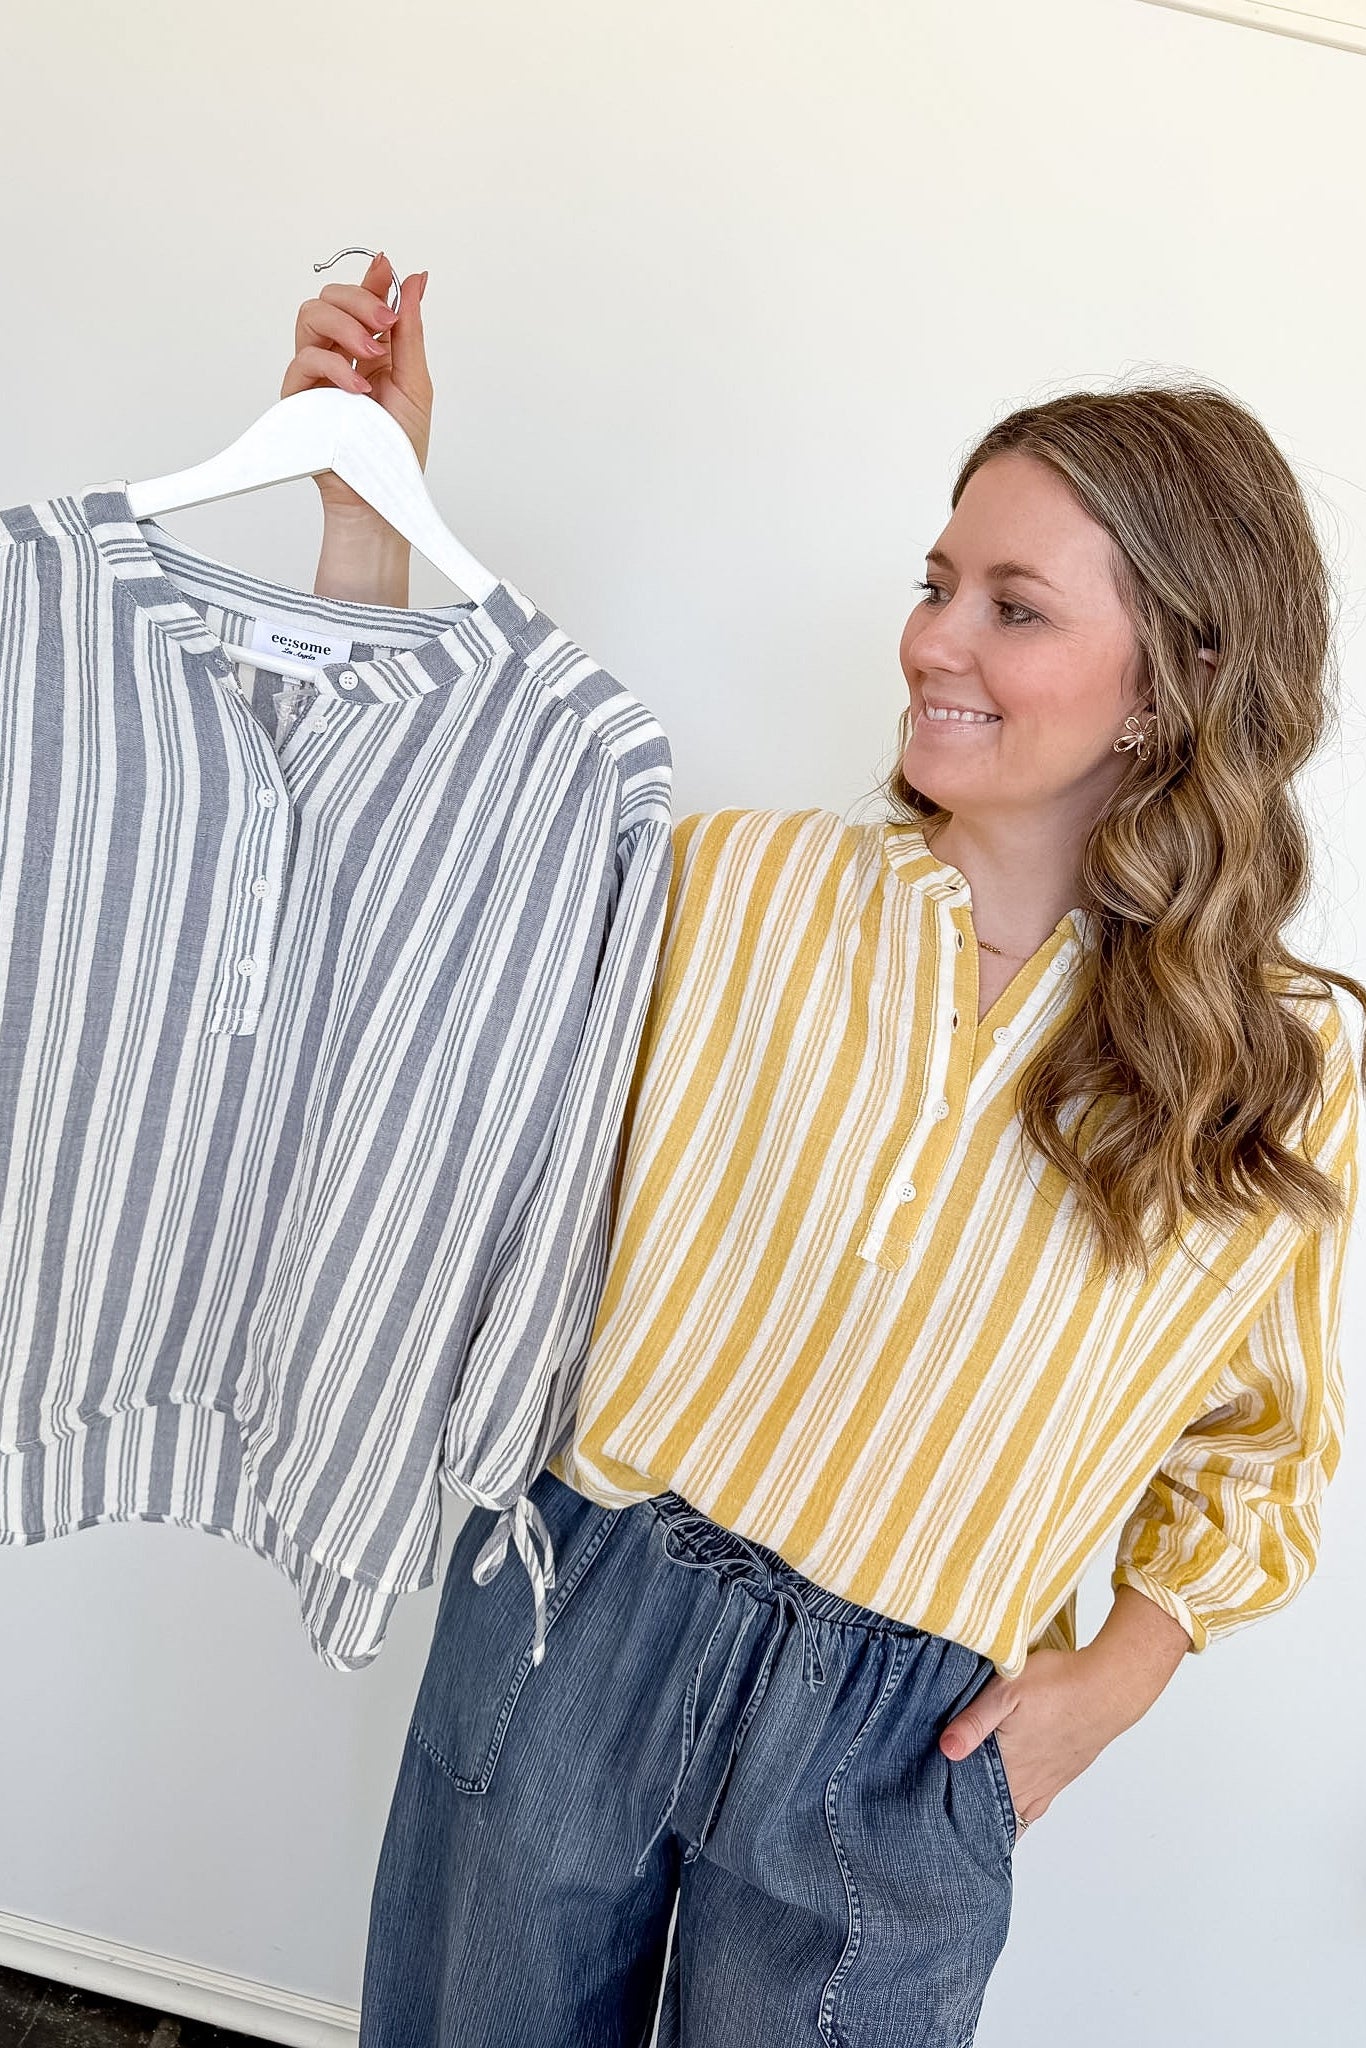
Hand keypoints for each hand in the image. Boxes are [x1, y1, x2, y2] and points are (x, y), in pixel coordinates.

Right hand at [281, 249, 432, 517]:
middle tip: (386, 321)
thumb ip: (411, 331)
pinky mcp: (299, 396)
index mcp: (369, 350)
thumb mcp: (415, 383)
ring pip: (309, 318)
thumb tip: (415, 280)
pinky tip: (358, 389)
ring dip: (344, 326)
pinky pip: (304, 361)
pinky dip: (334, 368)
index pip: (362, 302)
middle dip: (359, 300)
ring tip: (372, 352)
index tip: (386, 265)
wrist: (380, 494)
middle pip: (330, 299)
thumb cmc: (396, 448)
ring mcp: (316, 374)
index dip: (371, 279)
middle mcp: (340, 356)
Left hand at [937, 1644, 1136, 1829]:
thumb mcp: (1007, 1690)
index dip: (955, 1812)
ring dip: (995, 1816)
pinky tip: (1008, 1802)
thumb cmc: (1059, 1685)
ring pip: (1016, 1815)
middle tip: (945, 1819)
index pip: (977, 1803)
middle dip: (970, 1818)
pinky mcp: (1061, 1776)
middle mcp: (1028, 1783)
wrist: (1108, 1689)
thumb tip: (946, 1749)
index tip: (934, 1814)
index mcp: (1010, 1766)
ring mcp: (1047, 1783)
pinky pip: (1035, 1806)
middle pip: (994, 1815)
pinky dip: (1019, 1811)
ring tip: (971, 1815)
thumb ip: (975, 1721)